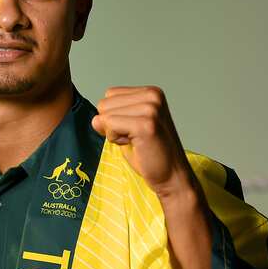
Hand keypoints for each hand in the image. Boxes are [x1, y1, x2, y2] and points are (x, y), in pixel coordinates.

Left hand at [90, 86, 196, 201]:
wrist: (172, 175)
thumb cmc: (151, 154)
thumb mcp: (128, 128)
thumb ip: (110, 118)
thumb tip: (95, 119)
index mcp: (151, 92)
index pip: (110, 94)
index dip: (114, 116)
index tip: (133, 129)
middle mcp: (152, 96)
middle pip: (105, 104)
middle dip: (113, 125)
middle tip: (136, 138)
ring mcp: (151, 108)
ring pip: (105, 115)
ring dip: (115, 133)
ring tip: (137, 141)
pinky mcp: (146, 124)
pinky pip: (110, 126)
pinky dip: (116, 140)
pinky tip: (136, 145)